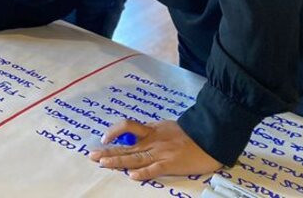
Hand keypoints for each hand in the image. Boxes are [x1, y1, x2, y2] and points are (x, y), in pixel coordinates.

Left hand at [88, 120, 221, 179]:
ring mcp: (160, 152)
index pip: (127, 128)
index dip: (114, 132)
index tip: (104, 139)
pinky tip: (130, 175)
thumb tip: (140, 133)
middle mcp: (152, 141)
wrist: (211, 136)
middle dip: (107, 151)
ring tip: (102, 164)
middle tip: (91, 156)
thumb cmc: (191, 133)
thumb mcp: (167, 127)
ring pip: (135, 157)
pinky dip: (142, 173)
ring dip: (117, 161)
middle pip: (126, 146)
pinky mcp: (171, 164)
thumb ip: (153, 132)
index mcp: (151, 131)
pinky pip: (154, 169)